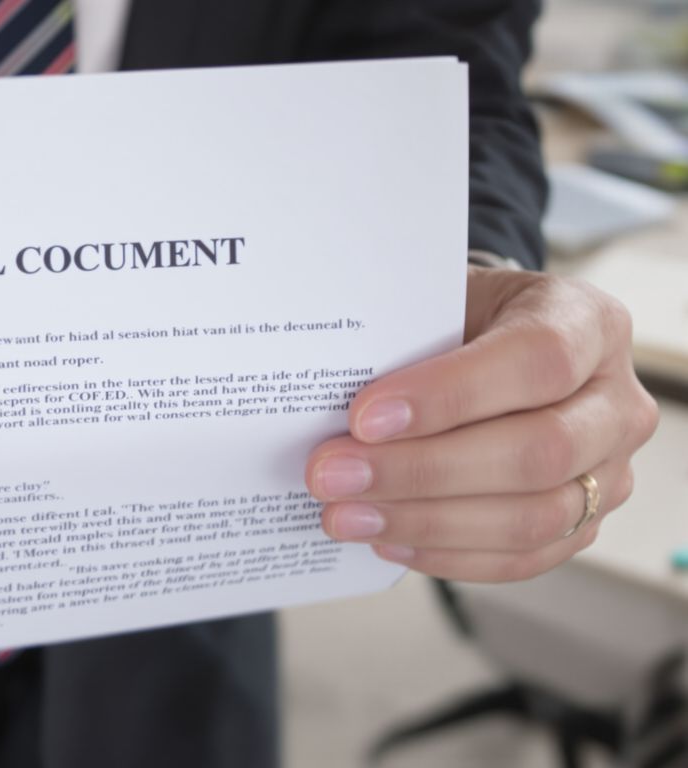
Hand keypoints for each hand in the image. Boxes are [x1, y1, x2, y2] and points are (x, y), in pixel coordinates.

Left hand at [310, 266, 658, 581]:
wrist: (487, 344)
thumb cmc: (462, 321)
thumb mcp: (441, 300)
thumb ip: (407, 341)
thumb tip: (330, 402)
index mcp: (588, 324)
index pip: (536, 360)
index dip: (449, 393)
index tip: (364, 416)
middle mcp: (615, 402)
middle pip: (538, 451)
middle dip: (421, 470)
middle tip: (332, 473)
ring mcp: (608, 471)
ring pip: (532, 517)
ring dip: (425, 521)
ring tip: (345, 514)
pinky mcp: (584, 523)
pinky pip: (521, 557)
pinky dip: (446, 553)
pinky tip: (385, 538)